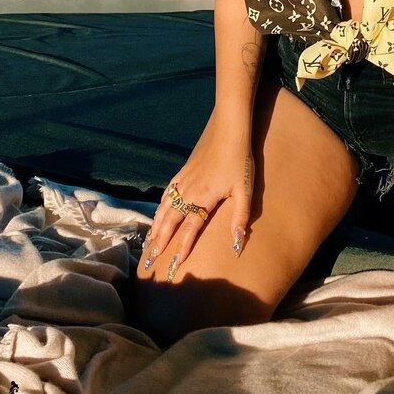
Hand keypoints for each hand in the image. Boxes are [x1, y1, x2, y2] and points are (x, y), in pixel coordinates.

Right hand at [140, 110, 252, 276]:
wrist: (228, 128)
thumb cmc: (240, 159)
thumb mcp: (244, 190)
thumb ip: (240, 218)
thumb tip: (237, 244)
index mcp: (203, 199)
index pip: (189, 230)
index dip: (181, 248)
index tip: (173, 265)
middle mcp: (188, 192)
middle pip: (170, 222)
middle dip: (159, 242)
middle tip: (149, 260)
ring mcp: (184, 180)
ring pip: (165, 208)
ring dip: (156, 226)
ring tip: (149, 242)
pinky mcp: (184, 170)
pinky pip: (168, 192)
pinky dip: (161, 205)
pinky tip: (159, 210)